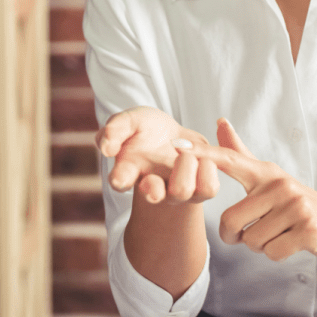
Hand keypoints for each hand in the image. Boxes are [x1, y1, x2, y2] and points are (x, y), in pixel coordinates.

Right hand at [96, 107, 217, 204]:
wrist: (170, 136)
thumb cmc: (145, 130)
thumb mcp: (130, 120)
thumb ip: (116, 129)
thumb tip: (106, 147)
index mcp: (130, 170)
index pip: (121, 180)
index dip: (121, 179)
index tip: (120, 177)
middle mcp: (152, 186)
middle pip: (155, 195)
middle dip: (157, 187)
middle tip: (157, 172)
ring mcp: (177, 190)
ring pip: (183, 191)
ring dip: (185, 167)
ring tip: (184, 151)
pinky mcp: (200, 188)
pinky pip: (210, 187)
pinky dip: (210, 167)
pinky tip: (204, 155)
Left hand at [191, 119, 316, 260]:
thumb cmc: (296, 201)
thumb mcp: (270, 176)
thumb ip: (240, 153)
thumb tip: (220, 122)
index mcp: (266, 173)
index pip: (228, 161)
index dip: (202, 155)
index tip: (176, 146)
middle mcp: (280, 185)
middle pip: (231, 222)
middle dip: (237, 237)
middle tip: (254, 232)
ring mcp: (296, 206)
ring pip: (252, 241)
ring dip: (261, 246)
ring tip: (280, 233)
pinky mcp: (308, 230)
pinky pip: (272, 252)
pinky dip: (277, 254)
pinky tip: (292, 242)